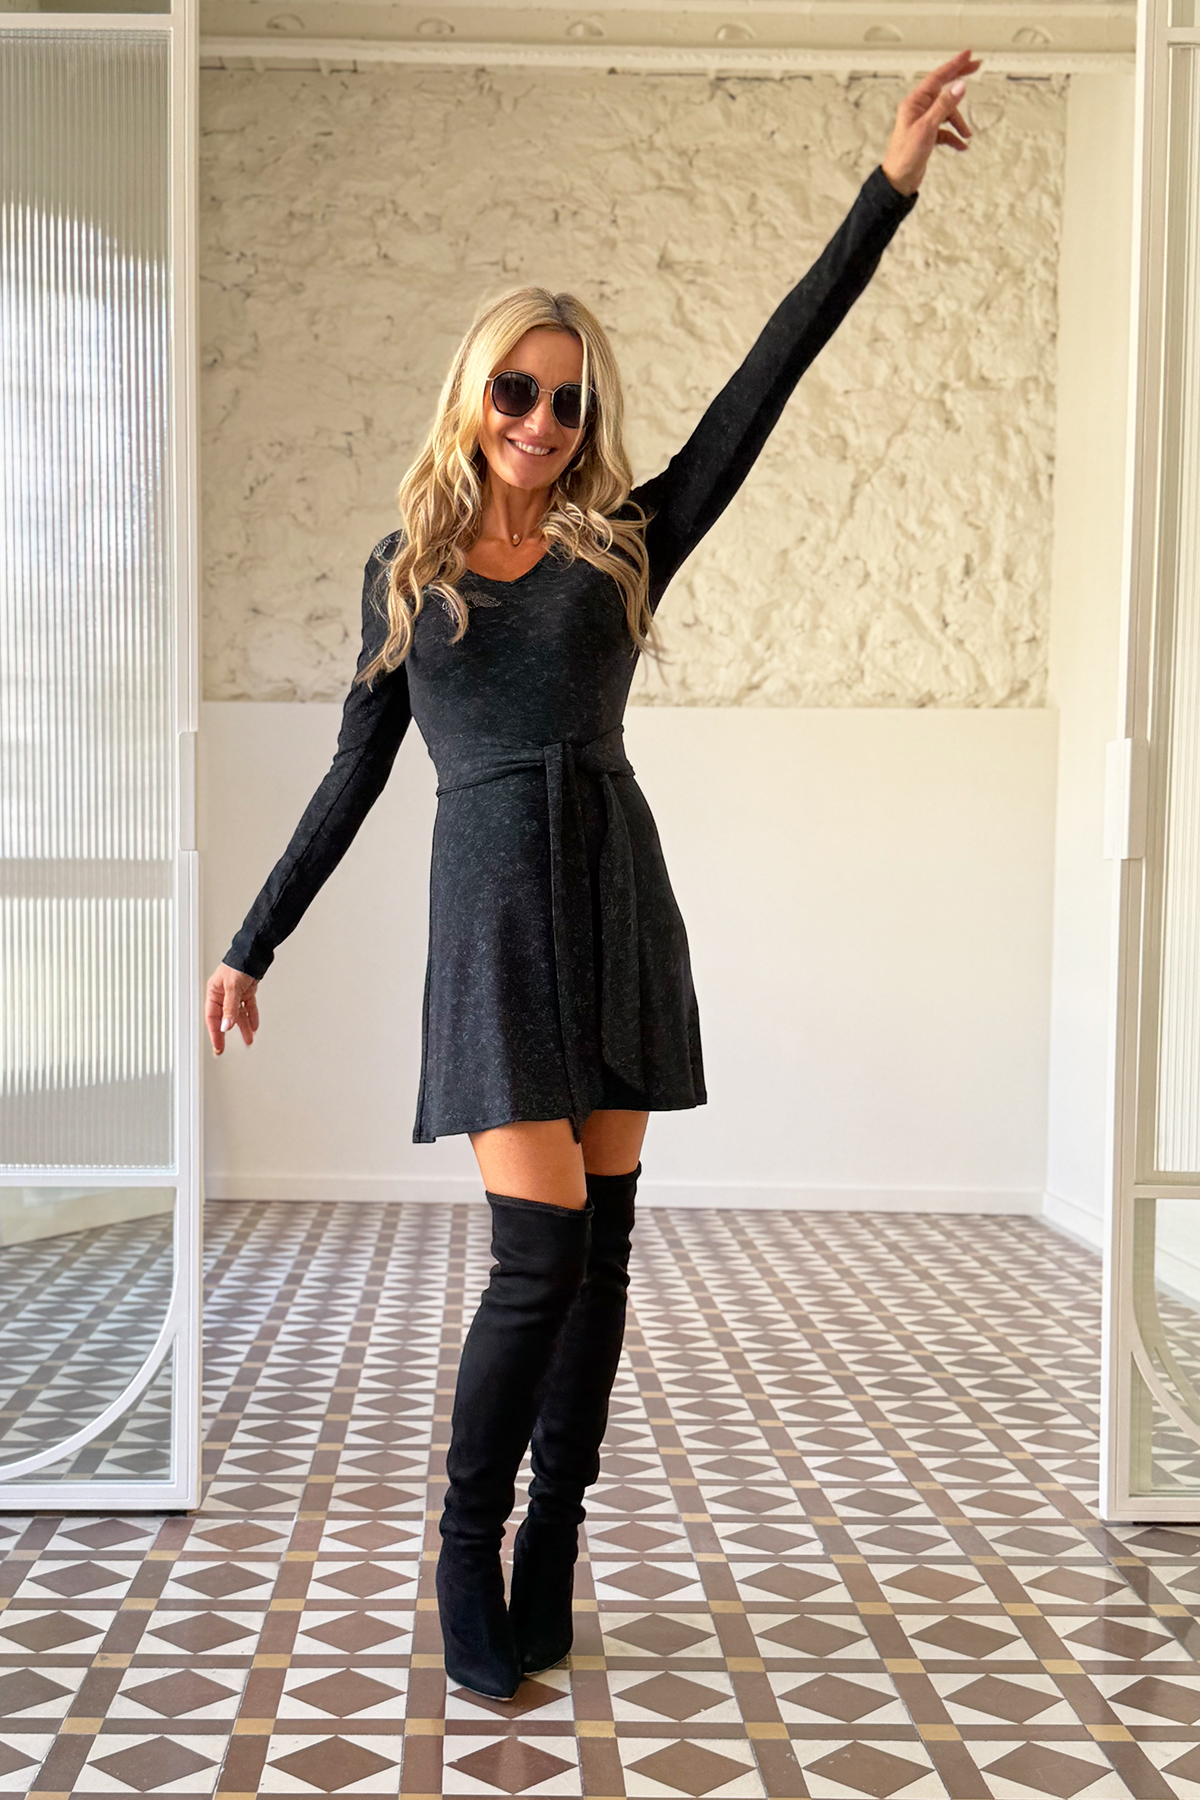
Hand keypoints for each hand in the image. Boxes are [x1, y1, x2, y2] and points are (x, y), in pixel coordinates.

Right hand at [205, 964, 259, 1055]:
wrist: (254, 951)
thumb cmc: (238, 963)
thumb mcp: (232, 987)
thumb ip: (230, 1008)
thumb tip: (227, 1025)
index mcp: (214, 992)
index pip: (212, 1018)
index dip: (215, 1033)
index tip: (218, 1046)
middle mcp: (223, 994)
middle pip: (224, 1018)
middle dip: (226, 1034)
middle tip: (223, 1048)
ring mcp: (235, 994)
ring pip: (238, 1015)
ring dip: (244, 1027)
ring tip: (248, 1040)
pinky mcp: (246, 991)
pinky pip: (248, 1007)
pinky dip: (252, 1016)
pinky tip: (254, 1026)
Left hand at [881, 49, 981, 195]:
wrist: (898, 181)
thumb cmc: (905, 156)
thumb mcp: (927, 128)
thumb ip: (943, 106)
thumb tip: (959, 86)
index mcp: (914, 103)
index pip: (937, 77)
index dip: (954, 65)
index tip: (968, 54)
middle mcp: (918, 109)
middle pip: (943, 89)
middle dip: (960, 80)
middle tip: (976, 67)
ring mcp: (923, 122)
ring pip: (947, 113)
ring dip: (959, 122)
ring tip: (966, 134)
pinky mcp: (927, 135)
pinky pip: (945, 130)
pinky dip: (954, 137)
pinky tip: (961, 145)